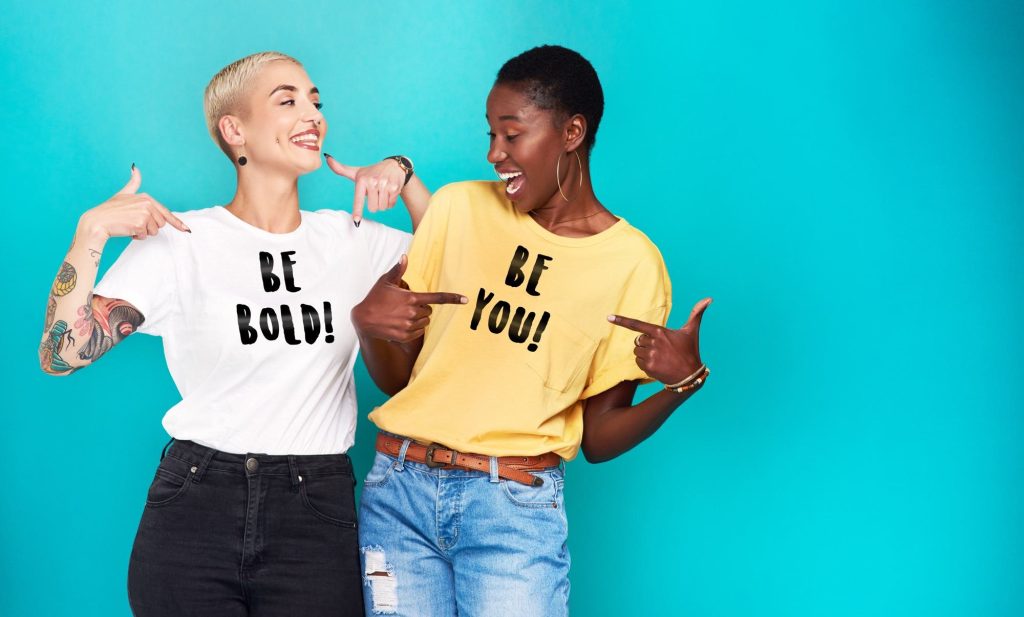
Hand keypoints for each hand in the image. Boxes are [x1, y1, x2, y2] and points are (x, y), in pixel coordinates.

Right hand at [78, 166, 189, 241]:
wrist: (96, 222)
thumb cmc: (109, 210)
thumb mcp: (123, 194)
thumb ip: (133, 183)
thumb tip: (135, 168)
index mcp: (146, 197)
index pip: (165, 212)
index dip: (177, 222)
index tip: (186, 229)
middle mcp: (147, 203)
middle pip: (161, 224)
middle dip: (149, 227)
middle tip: (134, 223)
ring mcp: (145, 213)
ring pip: (155, 231)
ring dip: (143, 233)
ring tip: (130, 226)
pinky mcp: (140, 223)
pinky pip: (146, 236)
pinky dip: (137, 237)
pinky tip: (127, 230)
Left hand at [324, 154, 405, 224]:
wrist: (394, 166)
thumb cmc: (372, 172)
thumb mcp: (357, 171)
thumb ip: (340, 168)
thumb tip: (327, 157)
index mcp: (362, 180)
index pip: (358, 199)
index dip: (357, 211)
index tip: (356, 221)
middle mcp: (373, 181)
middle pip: (372, 208)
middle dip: (374, 204)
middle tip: (375, 194)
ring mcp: (384, 185)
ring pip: (382, 208)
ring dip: (382, 204)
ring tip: (383, 192)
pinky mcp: (394, 188)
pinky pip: (390, 205)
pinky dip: (390, 202)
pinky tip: (389, 192)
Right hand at [351, 255, 467, 341]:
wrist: (363, 320)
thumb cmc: (374, 298)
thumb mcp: (385, 282)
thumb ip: (398, 270)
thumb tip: (405, 257)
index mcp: (411, 298)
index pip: (436, 298)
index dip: (452, 298)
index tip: (465, 299)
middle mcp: (412, 313)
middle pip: (429, 311)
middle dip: (421, 308)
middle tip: (406, 305)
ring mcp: (409, 326)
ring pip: (425, 322)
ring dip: (419, 318)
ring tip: (403, 315)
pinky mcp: (405, 336)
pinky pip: (419, 332)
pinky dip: (414, 328)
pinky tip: (402, 324)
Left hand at [609, 298, 711, 384]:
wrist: (690, 375)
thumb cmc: (689, 350)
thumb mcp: (692, 331)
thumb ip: (697, 313)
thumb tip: (709, 298)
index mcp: (660, 331)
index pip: (637, 324)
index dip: (621, 320)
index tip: (608, 317)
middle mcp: (653, 342)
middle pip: (638, 341)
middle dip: (646, 344)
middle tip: (660, 349)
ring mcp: (650, 356)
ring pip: (637, 352)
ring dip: (645, 354)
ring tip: (660, 357)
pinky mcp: (648, 367)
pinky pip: (638, 363)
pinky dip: (645, 364)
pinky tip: (657, 365)